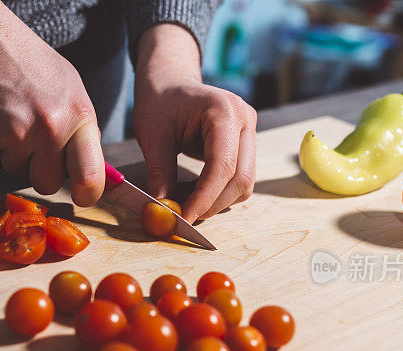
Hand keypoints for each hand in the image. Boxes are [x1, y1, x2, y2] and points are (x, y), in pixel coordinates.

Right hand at [0, 0, 104, 205]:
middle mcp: (50, 128)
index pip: (91, 176)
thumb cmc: (28, 61)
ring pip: (17, 170)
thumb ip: (81, 128)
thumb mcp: (70, 87)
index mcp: (78, 115)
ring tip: (12, 115)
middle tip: (34, 146)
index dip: (87, 194)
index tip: (82, 196)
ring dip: (14, 151)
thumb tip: (91, 166)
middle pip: (48, 184)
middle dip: (41, 172)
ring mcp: (17, 134)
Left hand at [133, 24, 256, 222]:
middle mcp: (245, 120)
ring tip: (184, 199)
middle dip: (212, 203)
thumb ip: (160, 174)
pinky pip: (239, 179)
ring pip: (244, 183)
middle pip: (241, 178)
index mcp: (224, 110)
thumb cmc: (160, 102)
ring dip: (216, 200)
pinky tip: (193, 190)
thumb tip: (164, 212)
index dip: (205, 197)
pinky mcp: (246, 145)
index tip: (184, 217)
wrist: (170, 82)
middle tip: (183, 216)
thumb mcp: (153, 137)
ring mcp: (249, 133)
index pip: (223, 165)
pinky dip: (218, 193)